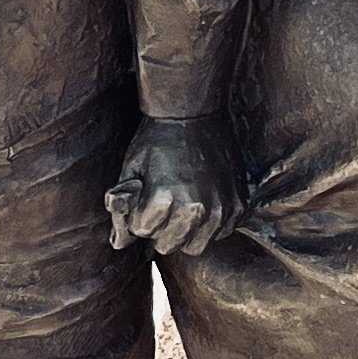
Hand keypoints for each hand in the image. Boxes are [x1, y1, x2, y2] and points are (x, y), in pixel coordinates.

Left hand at [106, 117, 240, 259]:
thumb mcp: (130, 169)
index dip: (137, 214)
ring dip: (184, 232)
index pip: (141, 231)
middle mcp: (195, 209)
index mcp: (164, 199)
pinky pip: (220, 233)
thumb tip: (118, 243)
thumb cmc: (157, 139)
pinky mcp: (238, 206)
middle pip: (167, 245)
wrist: (194, 112)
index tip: (143, 195)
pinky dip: (209, 224)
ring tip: (181, 206)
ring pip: (194, 246)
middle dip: (158, 228)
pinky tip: (203, 200)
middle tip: (161, 203)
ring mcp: (220, 209)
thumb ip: (121, 209)